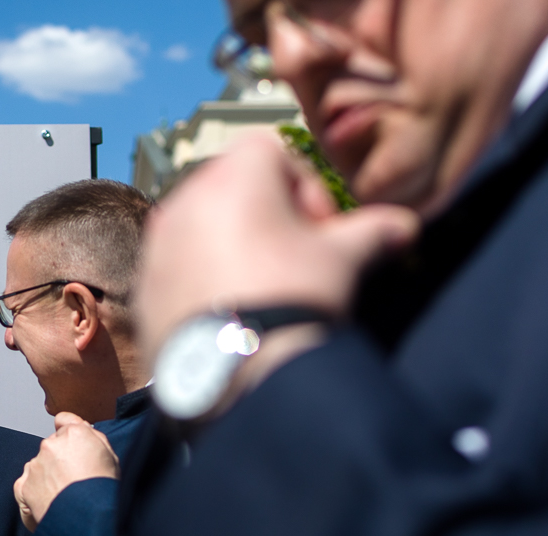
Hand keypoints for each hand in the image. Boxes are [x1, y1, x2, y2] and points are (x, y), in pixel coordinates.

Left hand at [14, 413, 119, 531]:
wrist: (88, 520)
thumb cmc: (103, 492)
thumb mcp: (111, 456)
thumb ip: (94, 438)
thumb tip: (83, 429)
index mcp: (74, 434)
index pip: (64, 421)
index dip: (70, 433)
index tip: (71, 442)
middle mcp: (50, 445)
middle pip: (52, 446)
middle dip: (60, 458)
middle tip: (74, 478)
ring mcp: (35, 466)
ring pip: (38, 464)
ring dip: (47, 475)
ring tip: (64, 494)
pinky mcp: (24, 485)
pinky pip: (26, 482)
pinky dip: (34, 490)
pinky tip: (51, 499)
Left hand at [133, 130, 419, 364]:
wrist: (237, 373)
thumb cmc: (291, 298)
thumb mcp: (343, 260)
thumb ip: (372, 232)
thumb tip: (404, 226)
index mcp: (233, 175)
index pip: (273, 151)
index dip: (306, 187)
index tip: (320, 231)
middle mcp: (185, 199)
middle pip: (233, 187)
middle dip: (267, 216)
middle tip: (294, 260)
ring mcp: (157, 244)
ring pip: (202, 227)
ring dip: (233, 246)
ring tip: (263, 290)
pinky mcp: (142, 287)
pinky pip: (177, 267)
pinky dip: (202, 279)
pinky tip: (230, 315)